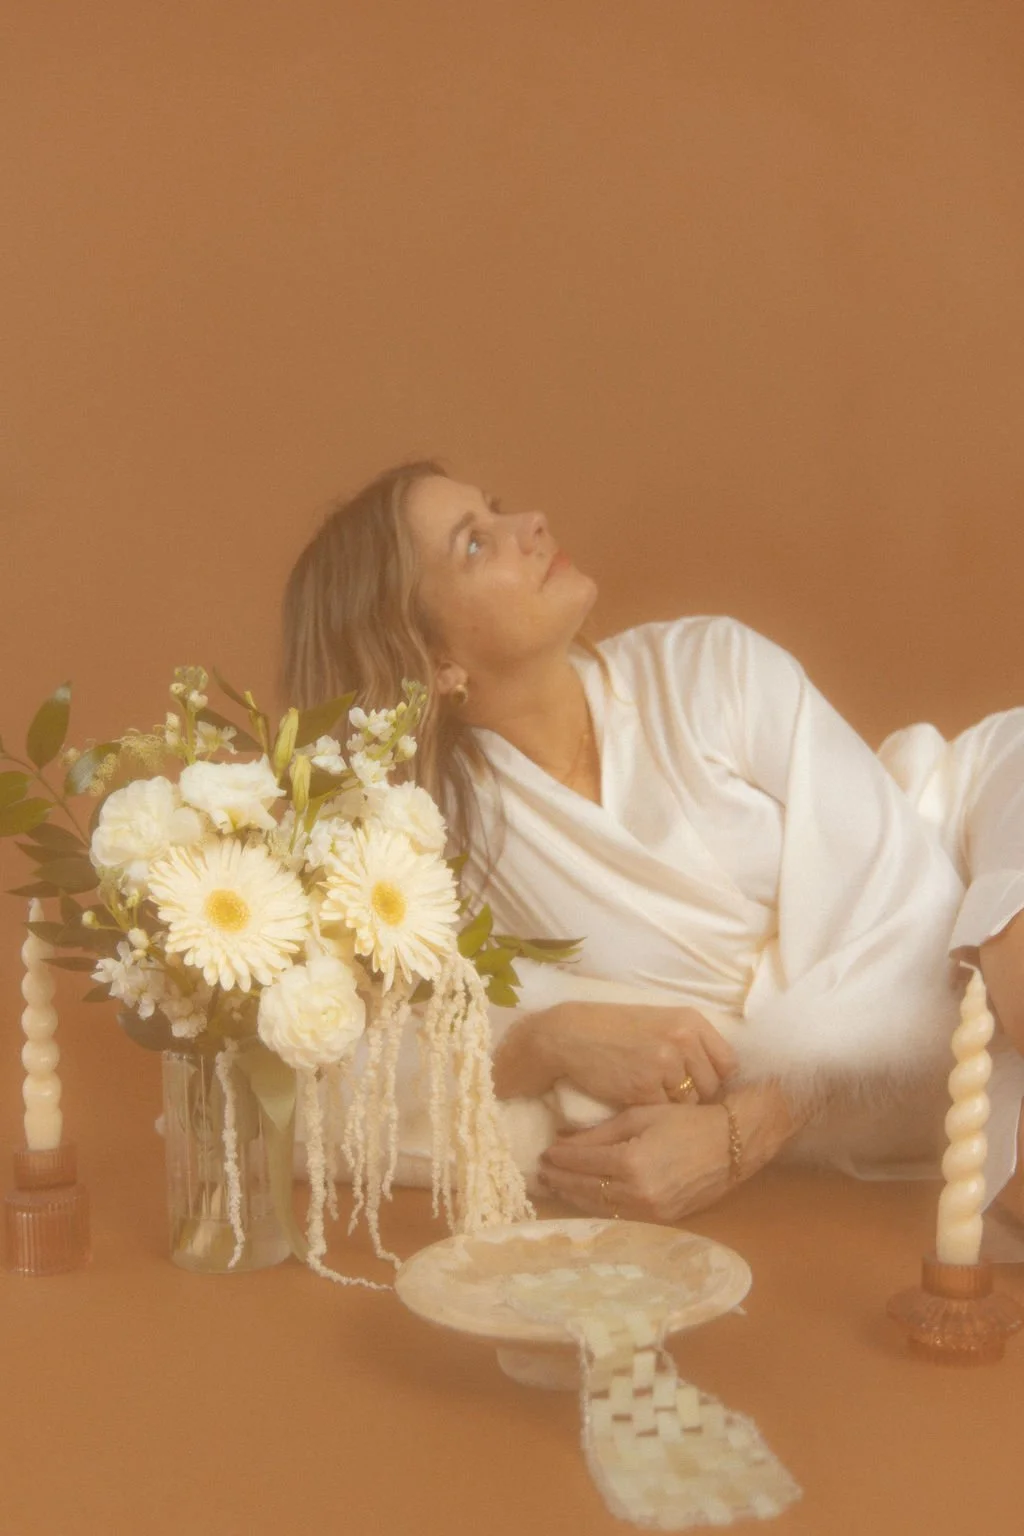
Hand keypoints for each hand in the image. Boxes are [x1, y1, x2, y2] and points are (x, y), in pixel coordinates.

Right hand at [518, 1001, 737, 1106]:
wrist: (572, 1035)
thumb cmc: (616, 1030)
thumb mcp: (661, 1022)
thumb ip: (691, 1042)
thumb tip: (720, 1074)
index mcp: (691, 1021)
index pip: (728, 1063)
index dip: (717, 1078)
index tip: (702, 1085)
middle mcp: (683, 1040)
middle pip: (712, 1086)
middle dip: (697, 1095)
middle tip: (674, 1094)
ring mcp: (665, 1065)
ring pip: (690, 1103)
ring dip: (675, 1106)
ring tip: (654, 1094)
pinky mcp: (645, 1088)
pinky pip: (665, 1111)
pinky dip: (654, 1111)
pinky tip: (638, 1098)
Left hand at [536, 1103, 734, 1223]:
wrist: (731, 1145)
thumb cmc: (686, 1120)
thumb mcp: (640, 1116)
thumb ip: (601, 1133)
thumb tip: (564, 1142)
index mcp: (631, 1162)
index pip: (582, 1163)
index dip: (560, 1158)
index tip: (544, 1152)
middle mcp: (637, 1193)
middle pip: (586, 1188)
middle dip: (560, 1180)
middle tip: (541, 1172)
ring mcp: (650, 1211)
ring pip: (600, 1207)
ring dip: (574, 1196)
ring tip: (556, 1186)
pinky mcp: (661, 1220)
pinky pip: (620, 1215)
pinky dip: (598, 1206)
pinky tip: (585, 1198)